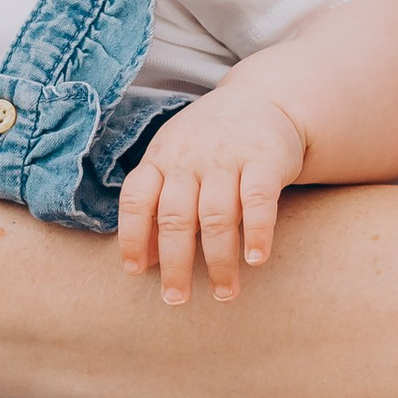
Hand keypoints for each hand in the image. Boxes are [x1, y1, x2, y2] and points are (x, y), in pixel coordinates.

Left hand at [117, 84, 309, 304]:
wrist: (264, 98)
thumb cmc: (210, 143)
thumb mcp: (174, 161)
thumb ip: (157, 206)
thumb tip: (141, 262)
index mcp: (161, 158)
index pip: (136, 199)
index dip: (132, 238)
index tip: (135, 272)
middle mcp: (190, 157)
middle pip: (175, 217)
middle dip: (174, 264)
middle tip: (176, 298)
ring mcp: (227, 156)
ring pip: (216, 215)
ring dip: (219, 260)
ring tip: (225, 292)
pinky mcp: (265, 158)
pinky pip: (259, 200)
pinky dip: (257, 232)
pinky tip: (256, 259)